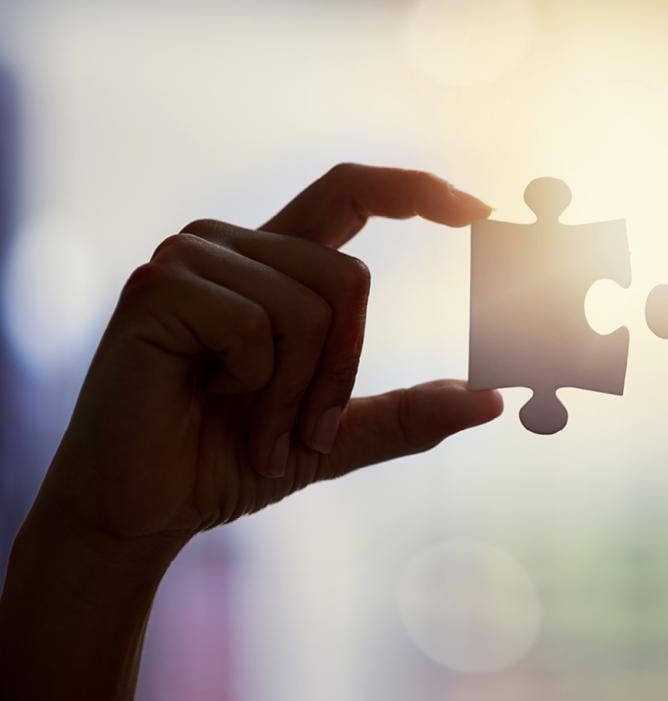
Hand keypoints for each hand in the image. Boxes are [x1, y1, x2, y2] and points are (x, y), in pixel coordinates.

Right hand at [1, 163, 502, 700]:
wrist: (143, 511)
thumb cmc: (229, 463)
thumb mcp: (336, 437)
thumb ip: (407, 414)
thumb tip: (491, 401)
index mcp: (274, 267)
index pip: (351, 193)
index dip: (414, 189)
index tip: (477, 209)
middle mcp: (232, 246)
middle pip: (349, 277)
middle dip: (342, 373)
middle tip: (302, 435)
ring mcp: (190, 259)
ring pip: (310, 306)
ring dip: (295, 392)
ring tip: (250, 427)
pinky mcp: (158, 286)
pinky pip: (258, 325)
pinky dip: (253, 385)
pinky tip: (205, 398)